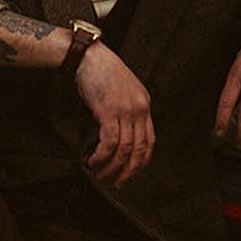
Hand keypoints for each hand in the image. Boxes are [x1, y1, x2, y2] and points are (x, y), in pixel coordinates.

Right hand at [73, 42, 154, 184]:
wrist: (90, 57)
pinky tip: (92, 161)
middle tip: (118, 183)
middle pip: (140, 149)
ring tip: (100, 174)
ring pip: (124, 150)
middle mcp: (139, 109)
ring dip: (111, 167)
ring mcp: (125, 111)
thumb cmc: (102, 72)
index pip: (150, 140)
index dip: (142, 161)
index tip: (132, 172)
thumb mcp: (124, 90)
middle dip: (129, 171)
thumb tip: (121, 134)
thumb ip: (127, 110)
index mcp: (144, 104)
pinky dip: (101, 156)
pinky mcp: (109, 112)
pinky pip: (110, 143)